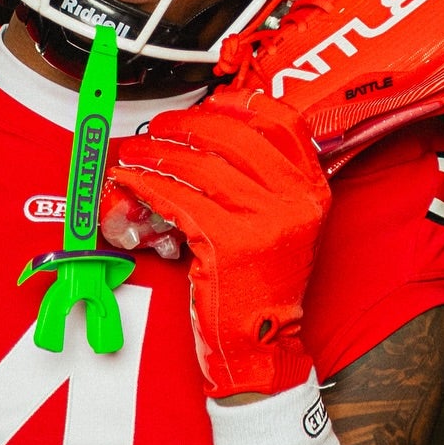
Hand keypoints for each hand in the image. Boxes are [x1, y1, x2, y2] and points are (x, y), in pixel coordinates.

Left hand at [106, 97, 329, 397]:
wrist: (262, 342)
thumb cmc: (262, 285)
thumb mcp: (284, 224)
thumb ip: (266, 182)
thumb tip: (214, 136)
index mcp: (311, 188)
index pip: (279, 121)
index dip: (238, 104)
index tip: (208, 102)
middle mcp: (293, 198)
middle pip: (230, 135)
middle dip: (183, 125)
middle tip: (156, 129)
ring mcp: (261, 219)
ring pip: (197, 165)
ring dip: (155, 153)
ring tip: (134, 153)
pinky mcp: (225, 241)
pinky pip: (176, 198)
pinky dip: (147, 184)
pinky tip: (132, 181)